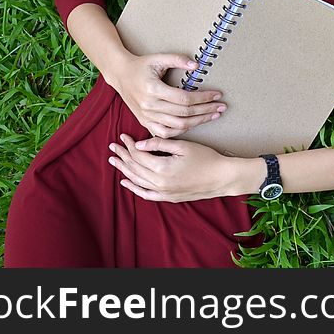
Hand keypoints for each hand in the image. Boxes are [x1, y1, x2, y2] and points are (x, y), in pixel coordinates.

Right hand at [107, 52, 226, 137]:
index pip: (184, 98)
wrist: (120, 75)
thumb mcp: (158, 58)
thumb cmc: (141, 65)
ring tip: (213, 116)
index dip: (203, 98)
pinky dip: (181, 130)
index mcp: (153, 89)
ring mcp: (146, 116)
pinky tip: (193, 124)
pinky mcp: (145, 122)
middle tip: (221, 107)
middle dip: (206, 110)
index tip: (218, 95)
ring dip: (198, 122)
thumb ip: (177, 60)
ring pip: (177, 125)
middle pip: (184, 113)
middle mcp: (149, 105)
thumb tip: (197, 65)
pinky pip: (165, 133)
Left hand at [108, 134, 256, 201]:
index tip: (123, 136)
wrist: (221, 178)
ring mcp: (163, 192)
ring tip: (114, 160)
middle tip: (113, 146)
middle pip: (134, 168)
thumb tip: (139, 144)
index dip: (129, 145)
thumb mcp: (184, 146)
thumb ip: (160, 143)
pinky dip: (134, 188)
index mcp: (162, 168)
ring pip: (137, 180)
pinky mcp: (168, 198)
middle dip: (122, 155)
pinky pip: (146, 194)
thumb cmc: (206, 158)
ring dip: (124, 170)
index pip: (138, 155)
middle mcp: (159, 183)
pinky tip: (126, 181)